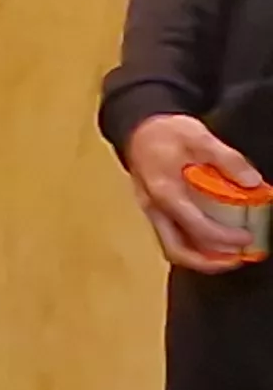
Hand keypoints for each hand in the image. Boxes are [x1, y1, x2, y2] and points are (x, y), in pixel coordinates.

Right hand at [123, 113, 264, 273]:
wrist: (137, 127)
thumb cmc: (164, 132)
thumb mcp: (200, 137)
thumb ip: (227, 159)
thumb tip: (252, 182)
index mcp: (165, 193)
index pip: (196, 226)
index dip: (224, 238)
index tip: (247, 238)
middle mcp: (154, 208)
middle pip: (176, 250)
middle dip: (208, 262)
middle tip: (237, 260)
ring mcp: (152, 211)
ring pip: (173, 247)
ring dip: (201, 258)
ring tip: (228, 256)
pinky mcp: (155, 210)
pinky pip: (173, 237)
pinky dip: (194, 245)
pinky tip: (212, 240)